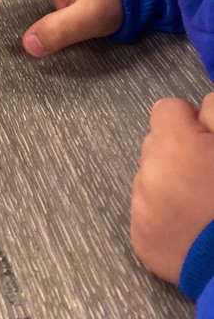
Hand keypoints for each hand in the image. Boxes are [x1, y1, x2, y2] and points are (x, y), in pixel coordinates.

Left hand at [132, 95, 213, 284]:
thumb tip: (201, 109)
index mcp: (175, 144)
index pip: (166, 110)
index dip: (190, 123)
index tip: (207, 143)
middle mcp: (149, 171)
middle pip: (156, 145)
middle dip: (178, 154)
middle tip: (207, 179)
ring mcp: (141, 207)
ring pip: (150, 179)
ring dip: (170, 186)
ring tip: (201, 208)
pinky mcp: (141, 239)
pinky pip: (146, 214)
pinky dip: (165, 218)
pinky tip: (191, 231)